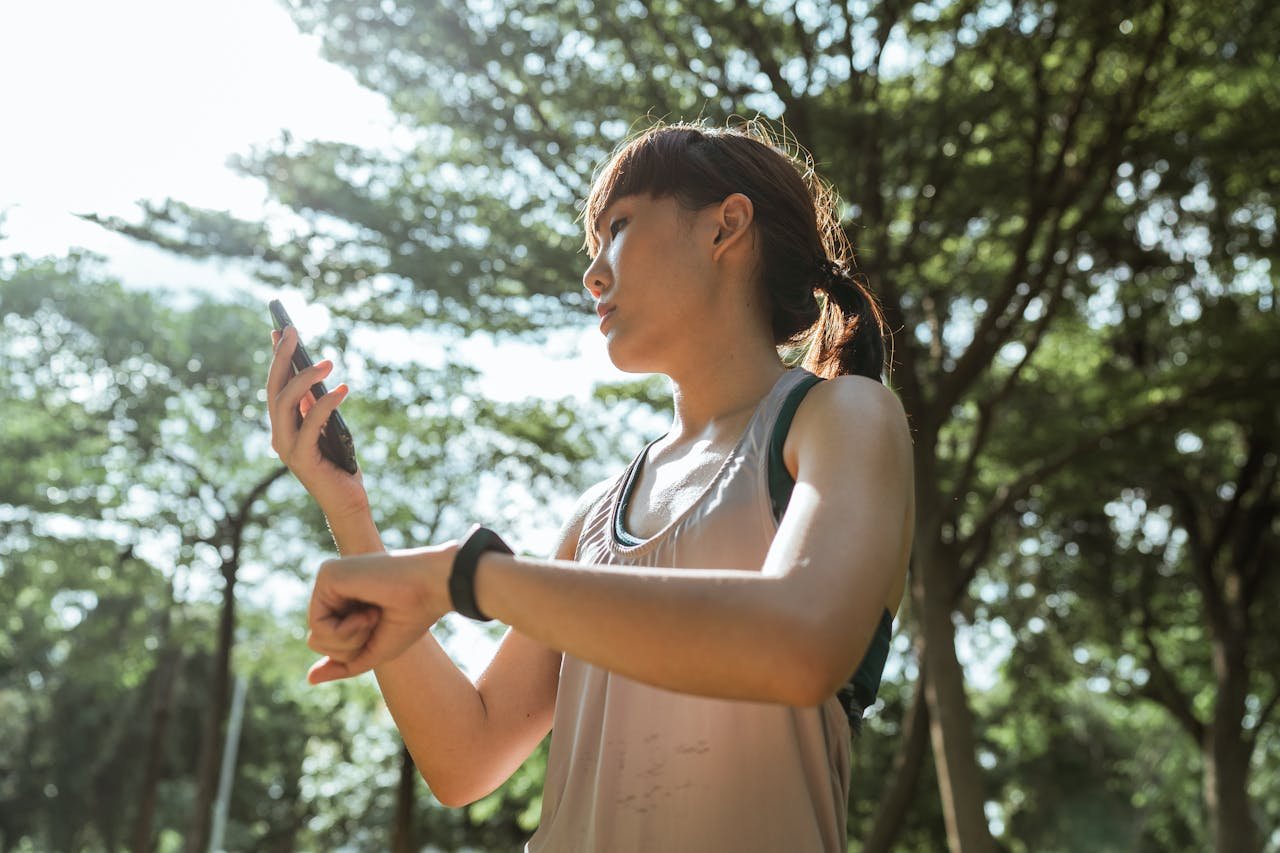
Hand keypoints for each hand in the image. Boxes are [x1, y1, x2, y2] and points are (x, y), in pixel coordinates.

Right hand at [267, 326, 368, 518]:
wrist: (346, 502)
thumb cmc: (340, 464)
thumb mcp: (328, 427)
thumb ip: (316, 405)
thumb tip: (313, 373)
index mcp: (283, 426)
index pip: (276, 385)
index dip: (277, 357)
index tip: (281, 329)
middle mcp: (278, 435)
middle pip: (274, 389)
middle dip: (282, 357)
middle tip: (293, 331)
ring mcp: (286, 448)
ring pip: (285, 404)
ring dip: (304, 378)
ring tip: (327, 361)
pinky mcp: (301, 459)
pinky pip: (311, 424)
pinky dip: (325, 404)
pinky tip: (342, 389)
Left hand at [306, 544, 454, 683]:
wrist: (432, 588)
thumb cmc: (411, 617)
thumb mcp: (375, 650)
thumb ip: (343, 663)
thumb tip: (309, 679)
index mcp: (344, 602)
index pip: (327, 643)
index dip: (354, 650)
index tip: (380, 627)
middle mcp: (333, 589)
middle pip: (317, 642)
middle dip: (349, 647)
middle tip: (376, 623)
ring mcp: (328, 579)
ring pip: (316, 637)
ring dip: (350, 639)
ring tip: (373, 617)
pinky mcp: (327, 574)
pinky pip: (319, 626)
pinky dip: (346, 631)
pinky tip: (367, 613)